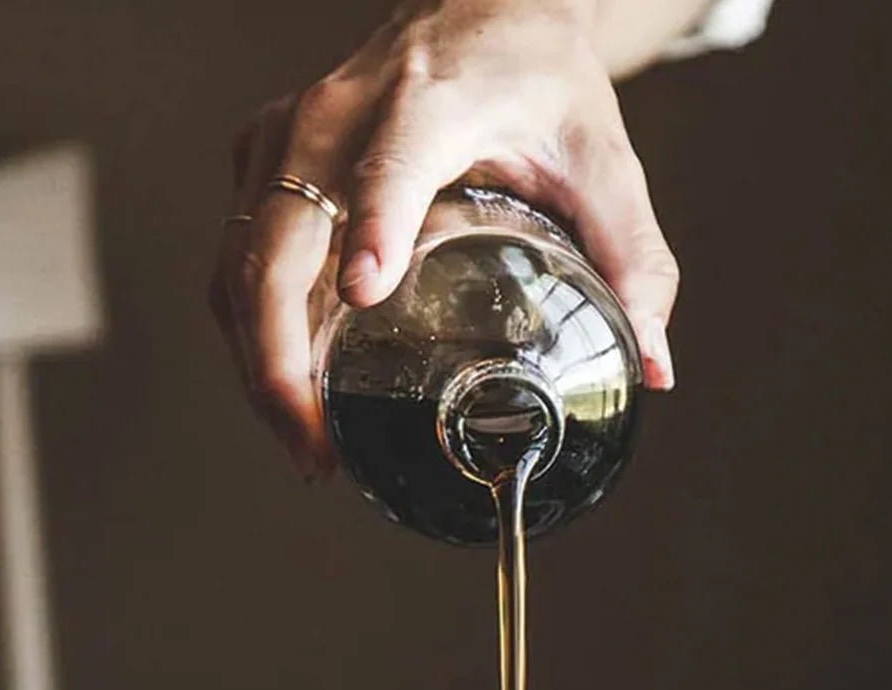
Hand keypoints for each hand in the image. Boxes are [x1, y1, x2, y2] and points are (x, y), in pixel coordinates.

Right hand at [211, 0, 679, 475]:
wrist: (481, 8)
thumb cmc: (538, 83)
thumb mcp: (604, 160)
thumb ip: (635, 261)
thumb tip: (652, 365)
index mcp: (431, 103)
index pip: (389, 165)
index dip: (372, 227)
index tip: (363, 293)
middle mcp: (340, 114)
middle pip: (278, 238)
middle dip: (279, 353)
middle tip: (312, 444)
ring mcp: (289, 134)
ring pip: (242, 258)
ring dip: (258, 361)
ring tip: (304, 445)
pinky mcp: (265, 157)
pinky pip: (239, 257)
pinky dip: (251, 332)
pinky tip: (288, 396)